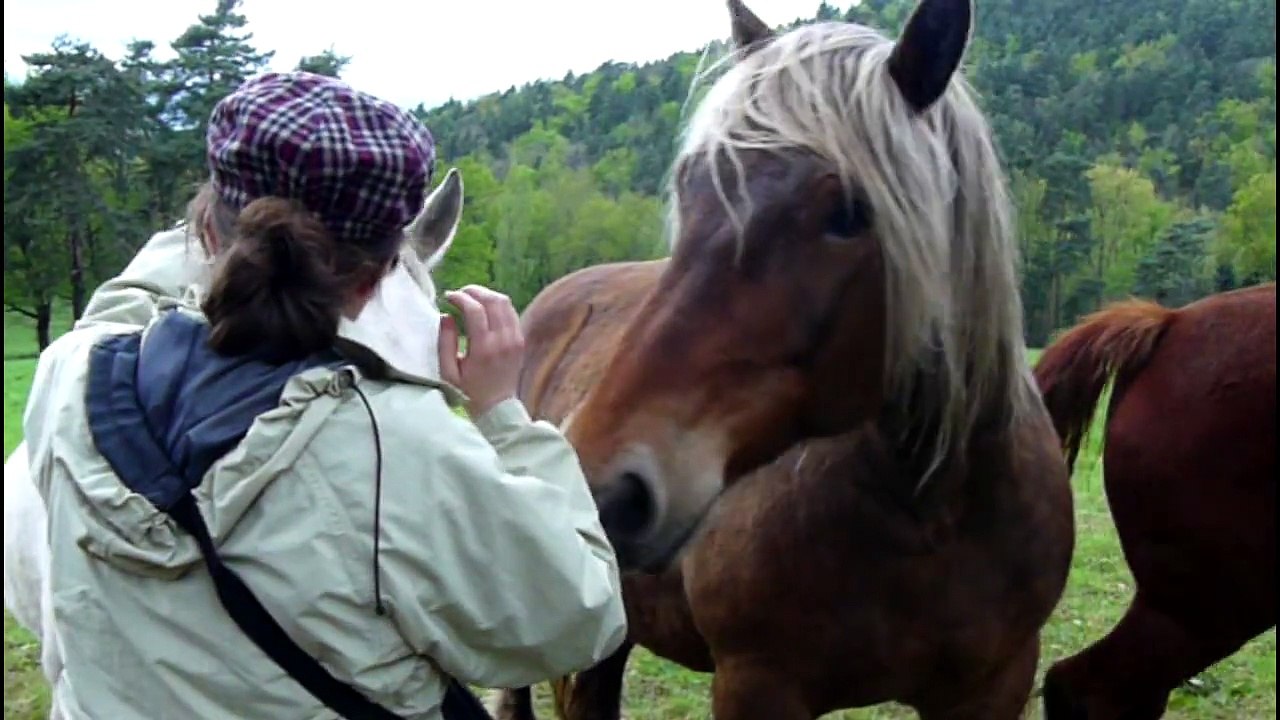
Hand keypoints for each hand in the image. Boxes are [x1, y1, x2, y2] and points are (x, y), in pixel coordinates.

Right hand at [438, 285, 524, 416]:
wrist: (497, 408)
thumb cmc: (468, 392)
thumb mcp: (448, 372)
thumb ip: (445, 342)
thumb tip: (446, 316)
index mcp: (483, 349)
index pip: (475, 310)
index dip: (460, 297)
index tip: (448, 297)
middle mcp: (503, 341)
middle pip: (493, 300)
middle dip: (474, 291)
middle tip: (459, 293)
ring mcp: (515, 339)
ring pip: (505, 303)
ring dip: (487, 295)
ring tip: (471, 298)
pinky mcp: (520, 340)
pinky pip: (511, 313)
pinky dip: (497, 305)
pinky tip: (485, 309)